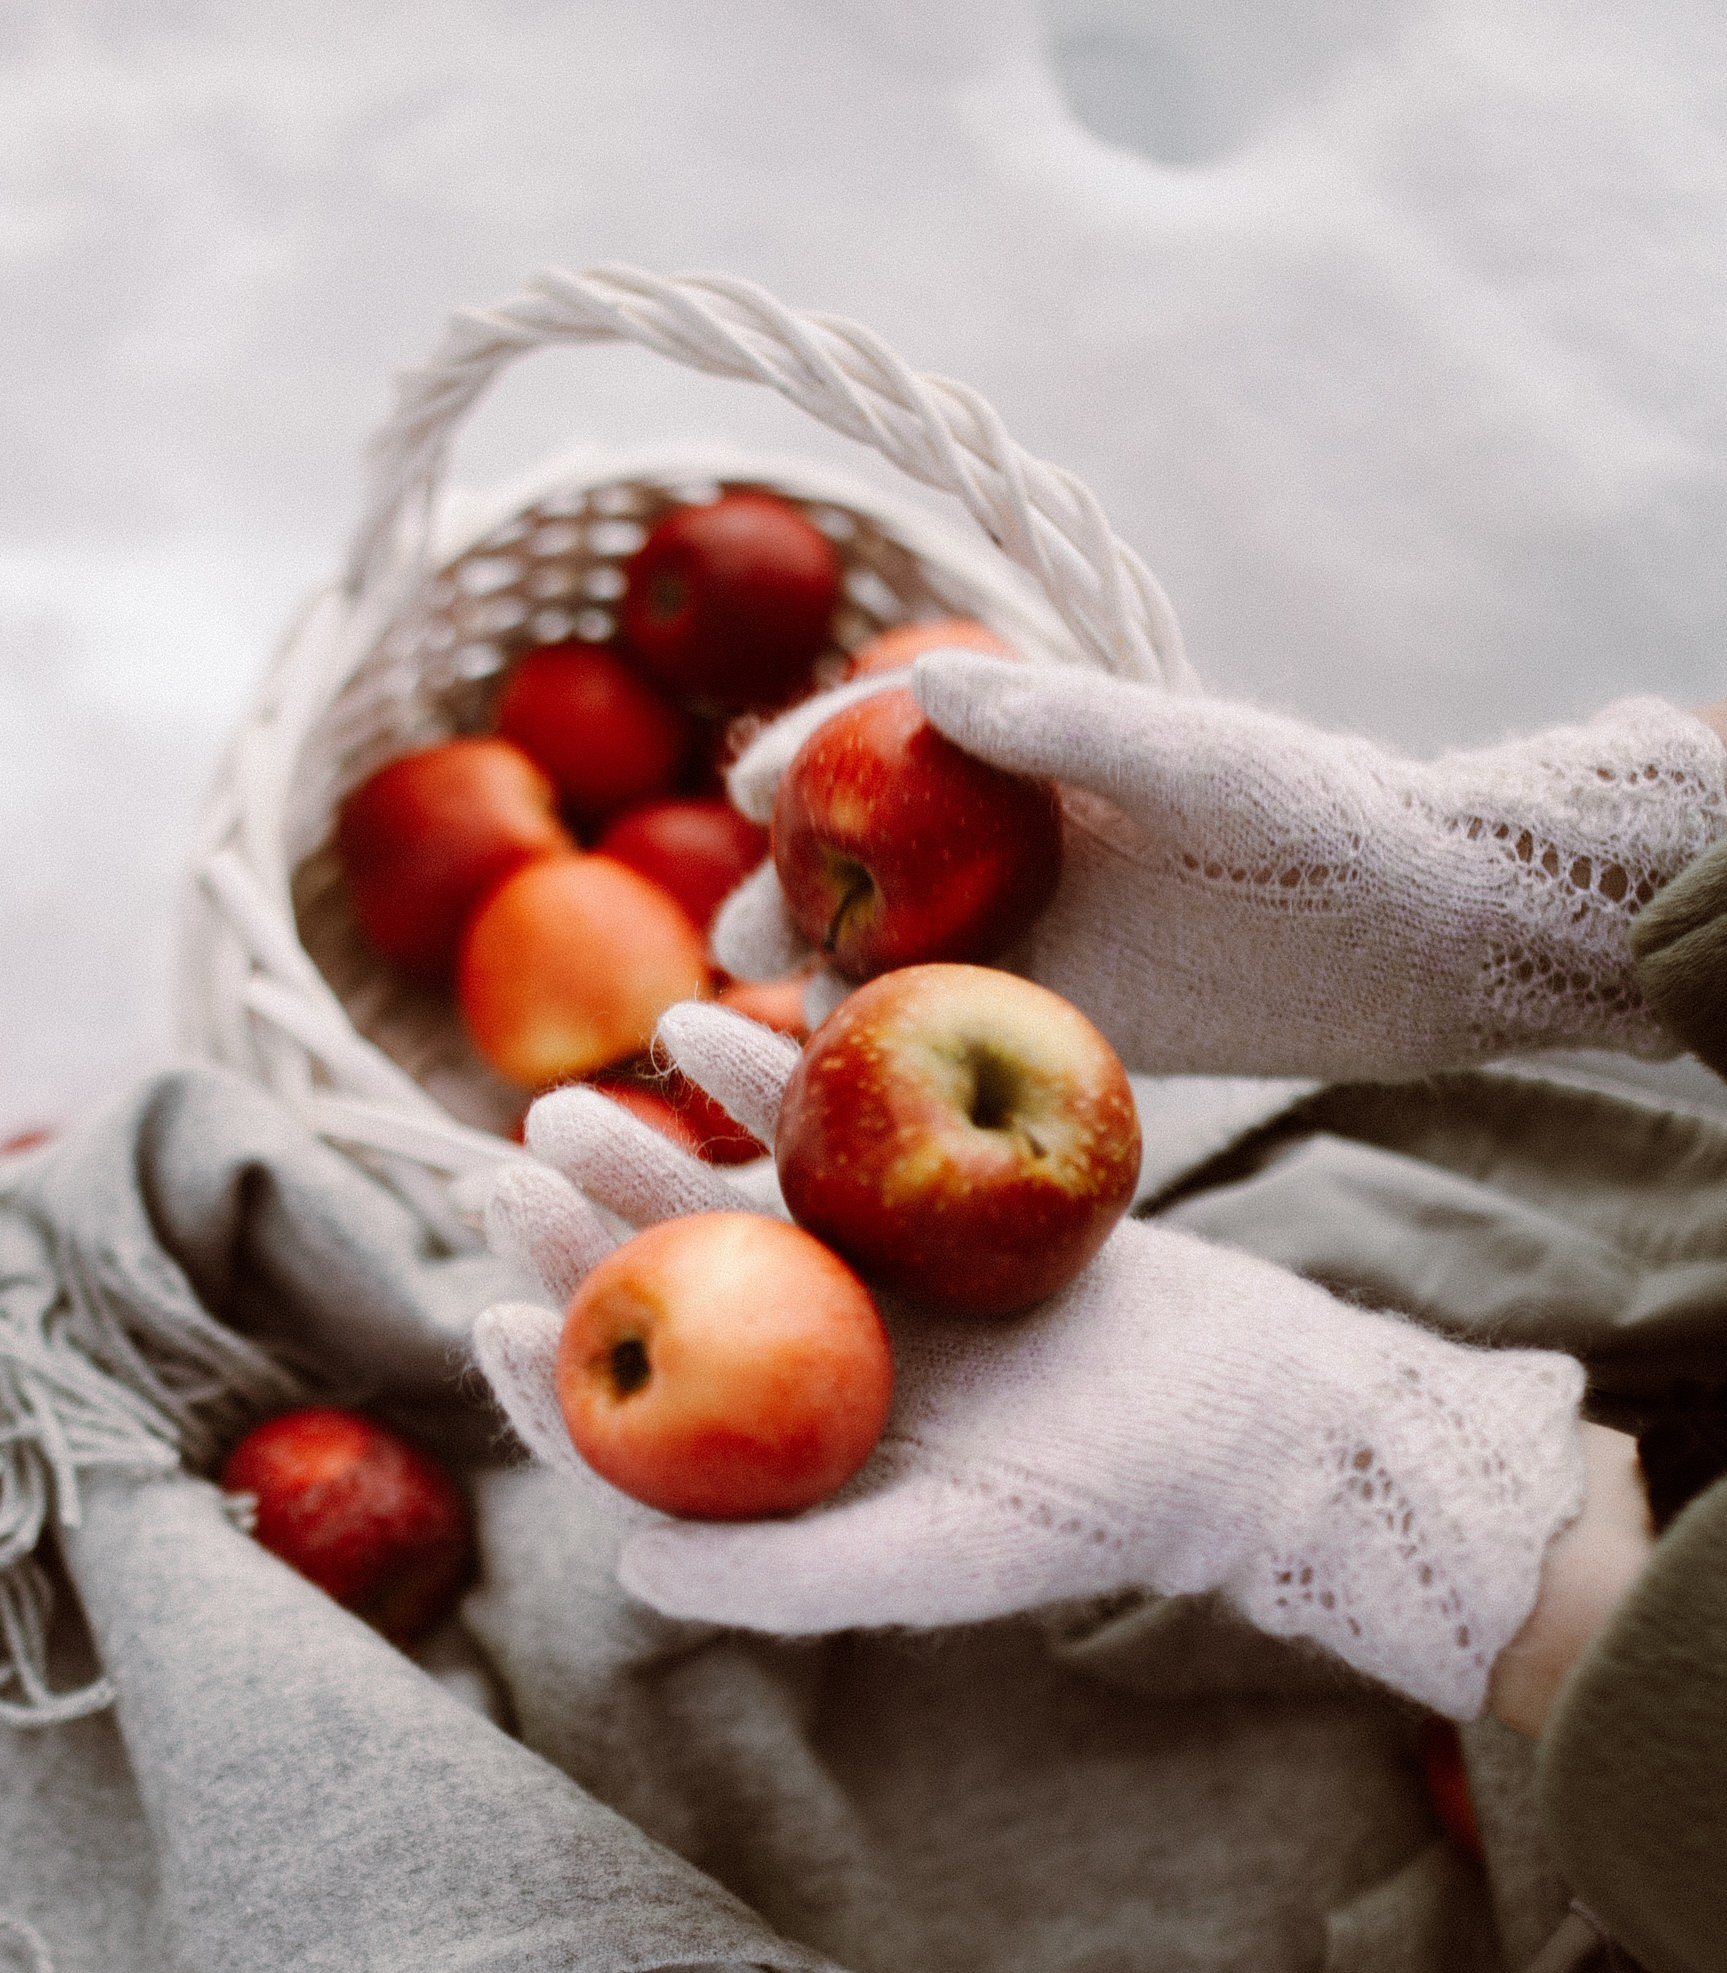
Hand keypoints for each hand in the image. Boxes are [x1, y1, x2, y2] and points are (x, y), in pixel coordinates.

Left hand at [473, 1003, 1590, 1718]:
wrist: (1239, 1407)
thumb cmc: (1095, 1506)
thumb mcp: (944, 1556)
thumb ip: (790, 1578)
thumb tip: (621, 1570)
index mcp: (789, 1472)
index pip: (642, 1440)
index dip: (553, 1386)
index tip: (487, 1323)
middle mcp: (803, 1381)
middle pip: (660, 1305)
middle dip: (570, 1244)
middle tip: (494, 1176)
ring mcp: (855, 1290)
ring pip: (716, 1214)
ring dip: (637, 1155)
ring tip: (559, 1100)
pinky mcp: (911, 1214)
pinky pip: (817, 1140)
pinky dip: (766, 1087)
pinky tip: (702, 1027)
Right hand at [713, 655, 1726, 1078]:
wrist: (1420, 936)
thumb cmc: (1321, 818)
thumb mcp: (1201, 759)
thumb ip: (1072, 724)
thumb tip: (927, 689)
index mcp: (1036, 754)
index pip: (893, 741)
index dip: (812, 756)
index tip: (749, 786)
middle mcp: (1014, 848)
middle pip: (866, 867)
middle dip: (787, 897)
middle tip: (735, 943)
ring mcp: (1034, 937)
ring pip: (895, 964)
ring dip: (822, 994)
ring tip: (759, 1034)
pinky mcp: (1064, 1024)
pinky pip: (953, 1044)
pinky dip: (891, 1065)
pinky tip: (840, 1100)